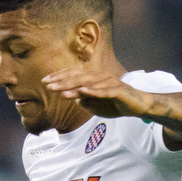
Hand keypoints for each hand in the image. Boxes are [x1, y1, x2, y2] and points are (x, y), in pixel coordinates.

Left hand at [40, 69, 154, 119]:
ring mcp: (110, 82)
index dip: (59, 76)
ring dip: (74, 87)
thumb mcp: (94, 103)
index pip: (74, 74)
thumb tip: (70, 96)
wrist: (137, 106)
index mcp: (93, 78)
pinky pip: (105, 91)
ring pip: (89, 84)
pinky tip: (83, 92)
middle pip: (78, 77)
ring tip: (60, 92)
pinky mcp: (119, 90)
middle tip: (47, 86)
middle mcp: (100, 77)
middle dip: (62, 82)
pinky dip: (94, 91)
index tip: (44, 81)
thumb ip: (82, 99)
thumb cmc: (113, 103)